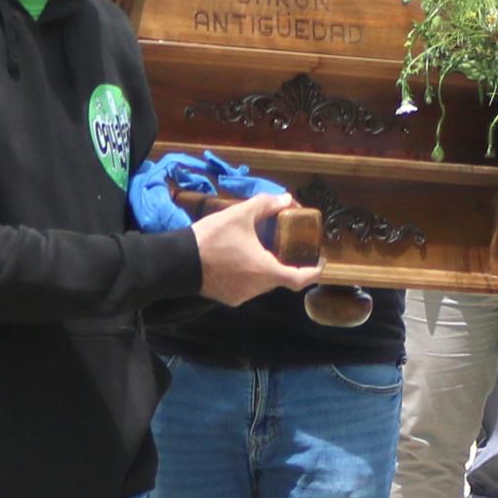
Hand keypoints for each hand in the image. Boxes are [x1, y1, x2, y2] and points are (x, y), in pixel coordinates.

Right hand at [191, 193, 311, 305]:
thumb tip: (285, 198)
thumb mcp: (239, 214)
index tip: (320, 261)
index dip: (314, 271)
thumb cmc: (212, 239)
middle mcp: (257, 288)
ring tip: (259, 249)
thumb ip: (265, 204)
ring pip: (262, 283)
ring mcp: (242, 296)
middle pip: (280, 278)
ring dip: (265, 268)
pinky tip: (238, 260)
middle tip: (284, 245)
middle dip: (285, 262)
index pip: (300, 279)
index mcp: (266, 270)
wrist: (178, 262)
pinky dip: (249, 275)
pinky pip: (246, 287)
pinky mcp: (228, 299)